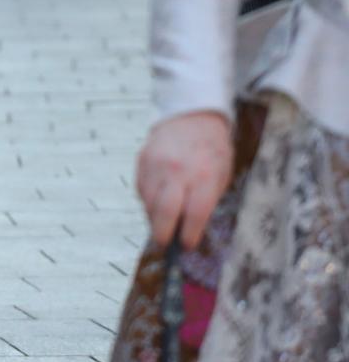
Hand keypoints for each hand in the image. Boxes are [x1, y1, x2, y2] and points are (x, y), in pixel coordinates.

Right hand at [136, 111, 233, 249]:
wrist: (192, 116)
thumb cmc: (213, 150)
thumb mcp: (222, 175)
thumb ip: (208, 200)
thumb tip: (192, 227)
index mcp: (204, 177)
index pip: (194, 215)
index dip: (189, 235)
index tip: (187, 245)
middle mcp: (177, 172)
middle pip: (165, 212)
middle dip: (163, 234)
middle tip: (165, 245)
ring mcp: (156, 165)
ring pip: (148, 202)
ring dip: (154, 217)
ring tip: (162, 222)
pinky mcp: (142, 160)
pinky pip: (140, 189)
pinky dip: (147, 200)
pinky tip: (156, 201)